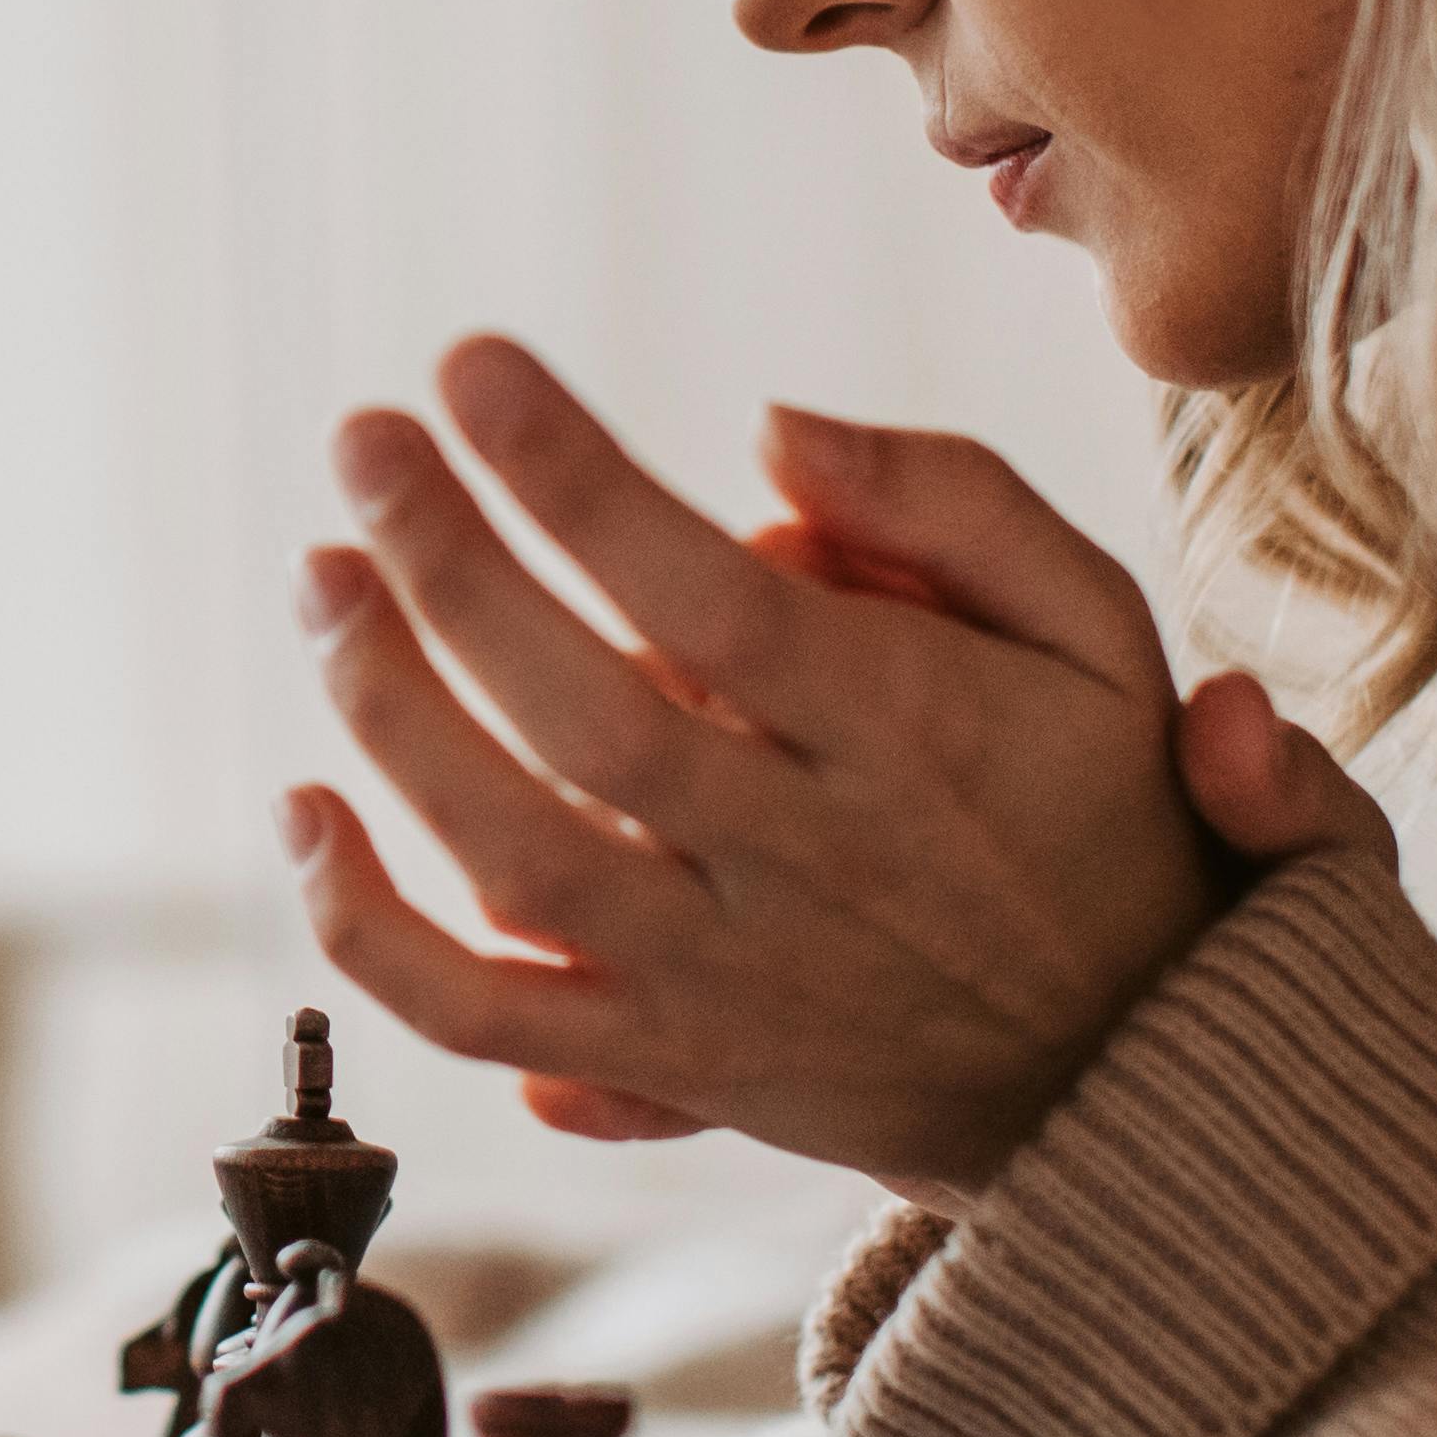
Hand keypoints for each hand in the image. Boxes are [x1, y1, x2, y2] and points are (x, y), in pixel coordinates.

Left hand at [282, 333, 1386, 1203]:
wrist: (1131, 1068)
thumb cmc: (1091, 798)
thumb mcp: (1094, 627)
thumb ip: (952, 503)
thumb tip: (766, 430)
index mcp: (909, 732)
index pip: (706, 594)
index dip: (574, 479)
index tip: (469, 368)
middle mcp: (803, 862)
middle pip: (586, 713)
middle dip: (448, 563)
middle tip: (363, 438)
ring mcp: (721, 977)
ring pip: (517, 857)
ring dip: (392, 712)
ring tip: (323, 573)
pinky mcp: (663, 1062)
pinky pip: (488, 1019)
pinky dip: (372, 936)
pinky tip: (305, 811)